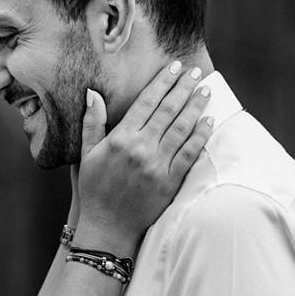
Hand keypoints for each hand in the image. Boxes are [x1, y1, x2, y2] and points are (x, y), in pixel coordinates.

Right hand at [73, 61, 214, 253]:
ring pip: (182, 128)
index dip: (162, 82)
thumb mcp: (86, 155)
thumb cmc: (94, 190)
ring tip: (205, 90)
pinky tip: (209, 122)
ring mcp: (157, 166)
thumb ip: (92, 123)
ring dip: (196, 107)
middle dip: (183, 88)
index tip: (173, 67)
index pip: (146, 102)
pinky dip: (200, 136)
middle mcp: (140, 149)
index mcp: (120, 139)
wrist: (107, 228)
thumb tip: (93, 94)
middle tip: (195, 71)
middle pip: (168, 110)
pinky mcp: (170, 182)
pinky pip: (189, 154)